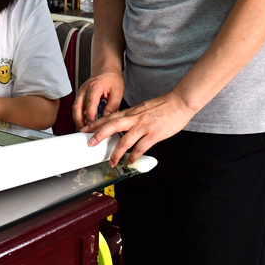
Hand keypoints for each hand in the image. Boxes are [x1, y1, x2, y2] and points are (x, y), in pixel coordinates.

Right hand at [72, 71, 124, 128]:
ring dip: (78, 119)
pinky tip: (85, 122)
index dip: (90, 116)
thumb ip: (112, 105)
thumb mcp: (118, 91)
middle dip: (79, 120)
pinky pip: (77, 106)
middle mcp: (84, 89)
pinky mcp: (80, 94)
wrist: (106, 69)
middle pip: (77, 107)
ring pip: (75, 107)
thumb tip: (107, 117)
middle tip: (85, 131)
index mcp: (95, 87)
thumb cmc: (112, 78)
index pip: (90, 104)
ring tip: (84, 129)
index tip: (93, 126)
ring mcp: (81, 91)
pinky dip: (79, 115)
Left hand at [81, 91, 195, 166]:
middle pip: (111, 126)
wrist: (180, 102)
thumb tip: (122, 123)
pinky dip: (134, 156)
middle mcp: (134, 118)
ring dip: (116, 153)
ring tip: (112, 162)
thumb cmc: (163, 106)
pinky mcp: (153, 134)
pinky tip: (130, 161)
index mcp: (130, 112)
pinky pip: (140, 147)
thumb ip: (132, 116)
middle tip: (90, 143)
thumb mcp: (142, 108)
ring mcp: (143, 127)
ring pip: (124, 140)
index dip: (95, 123)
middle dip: (99, 135)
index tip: (85, 128)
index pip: (109, 117)